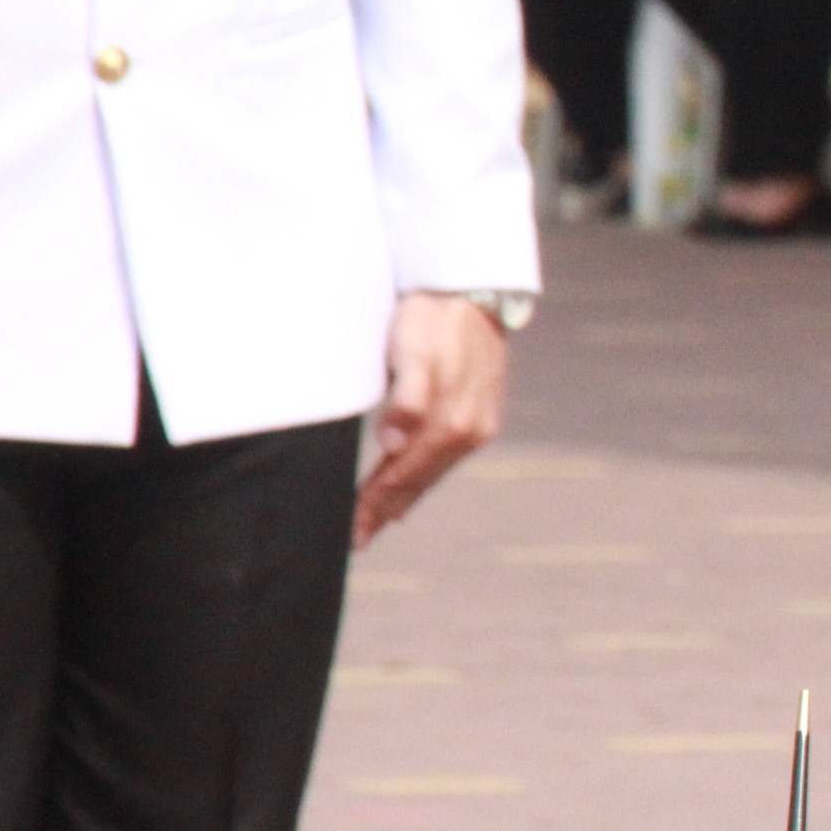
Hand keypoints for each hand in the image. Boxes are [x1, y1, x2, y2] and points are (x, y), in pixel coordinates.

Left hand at [354, 292, 506, 547]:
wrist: (472, 291)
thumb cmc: (434, 320)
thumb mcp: (416, 356)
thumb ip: (407, 401)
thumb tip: (393, 445)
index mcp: (453, 425)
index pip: (405, 475)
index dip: (376, 503)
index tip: (352, 531)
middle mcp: (470, 432)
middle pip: (419, 481)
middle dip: (387, 509)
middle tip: (358, 539)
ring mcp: (477, 425)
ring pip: (432, 471)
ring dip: (405, 496)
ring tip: (381, 519)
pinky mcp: (478, 414)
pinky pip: (444, 456)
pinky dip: (423, 474)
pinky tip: (413, 481)